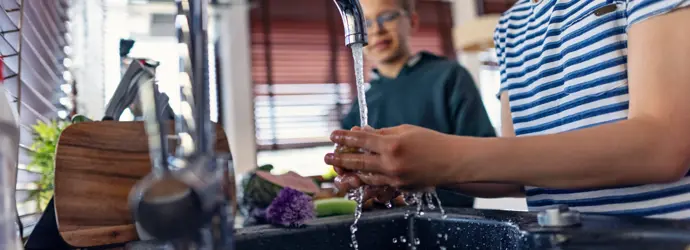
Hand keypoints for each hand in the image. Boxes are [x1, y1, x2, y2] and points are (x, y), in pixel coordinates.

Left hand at [325, 125, 461, 189]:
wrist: (452, 162)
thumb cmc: (430, 141)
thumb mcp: (405, 130)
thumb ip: (381, 134)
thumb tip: (361, 133)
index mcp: (392, 144)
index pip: (361, 141)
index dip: (345, 138)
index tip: (333, 135)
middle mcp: (391, 163)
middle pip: (358, 162)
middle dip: (340, 160)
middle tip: (326, 158)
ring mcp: (395, 178)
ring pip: (365, 177)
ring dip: (351, 172)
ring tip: (340, 169)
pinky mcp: (400, 188)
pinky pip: (378, 185)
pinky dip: (367, 180)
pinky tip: (359, 176)